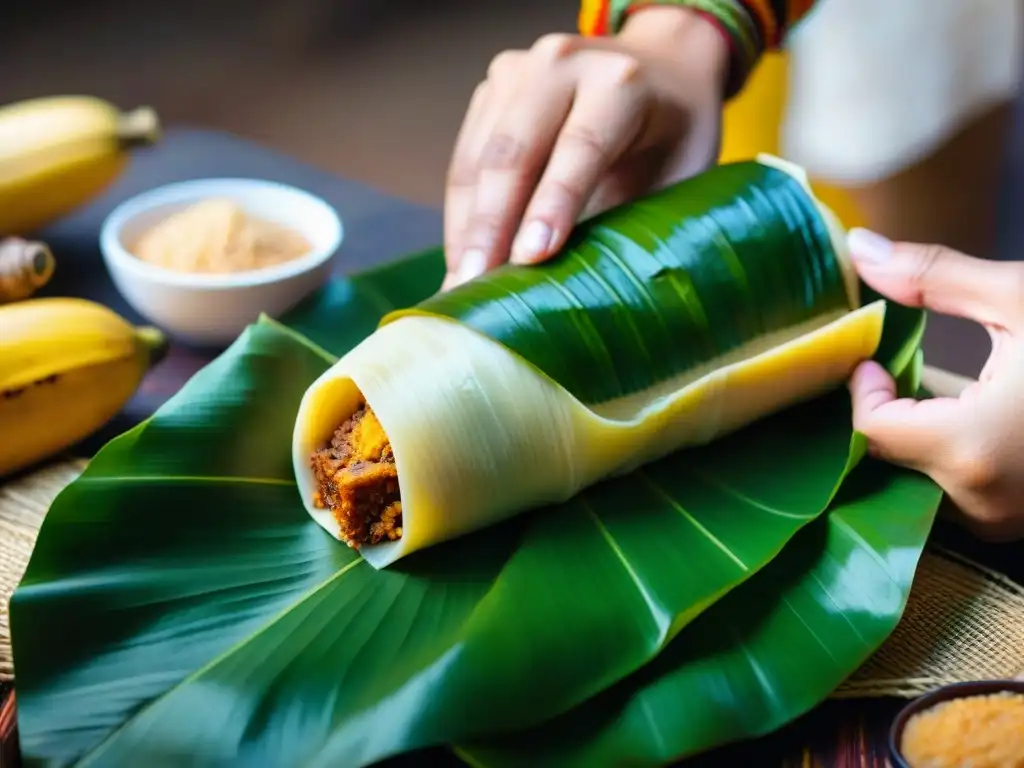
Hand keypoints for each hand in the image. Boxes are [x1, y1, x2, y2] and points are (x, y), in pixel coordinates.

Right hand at [442, 7, 729, 288]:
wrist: (662, 65)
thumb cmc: (675, 136)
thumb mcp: (681, 174)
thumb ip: (641, 219)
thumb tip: (594, 292)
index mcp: (622, 82)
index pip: (581, 146)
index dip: (553, 205)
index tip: (528, 259)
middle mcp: (562, 64)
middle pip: (514, 151)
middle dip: (490, 227)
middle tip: (474, 287)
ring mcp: (518, 72)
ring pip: (478, 159)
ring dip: (466, 228)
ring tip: (461, 285)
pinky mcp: (491, 90)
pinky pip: (465, 161)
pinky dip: (461, 216)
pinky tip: (462, 259)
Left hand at [846, 228, 1023, 541]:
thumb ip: (934, 278)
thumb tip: (860, 246)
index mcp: (973, 451)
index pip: (872, 430)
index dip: (865, 390)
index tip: (875, 358)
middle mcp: (983, 504)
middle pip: (892, 458)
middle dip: (887, 412)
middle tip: (890, 369)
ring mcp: (1006, 521)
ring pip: (923, 479)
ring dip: (918, 437)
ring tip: (929, 392)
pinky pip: (961, 492)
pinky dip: (951, 455)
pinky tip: (970, 418)